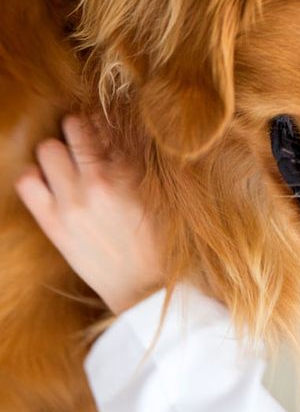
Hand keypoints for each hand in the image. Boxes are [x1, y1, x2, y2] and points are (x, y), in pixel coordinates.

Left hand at [14, 115, 162, 313]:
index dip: (105, 123)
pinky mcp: (53, 222)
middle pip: (74, 126)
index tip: (106, 131)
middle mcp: (100, 181)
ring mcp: (72, 201)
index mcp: (133, 172)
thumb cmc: (160, 242)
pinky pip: (27, 181)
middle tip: (86, 147)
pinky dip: (35, 177)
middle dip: (79, 133)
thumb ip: (140, 163)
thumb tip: (123, 133)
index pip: (109, 125)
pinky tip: (51, 186)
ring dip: (56, 152)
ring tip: (68, 167)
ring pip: (46, 148)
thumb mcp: (161, 196)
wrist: (145, 288)